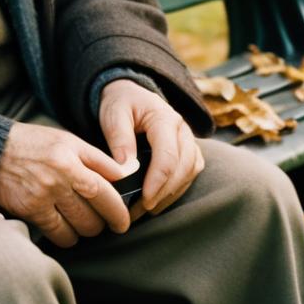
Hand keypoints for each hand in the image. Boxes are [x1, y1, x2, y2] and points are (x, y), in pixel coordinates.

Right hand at [0, 122, 130, 246]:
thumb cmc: (33, 145)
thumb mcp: (66, 140)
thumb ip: (96, 159)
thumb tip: (127, 174)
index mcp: (72, 151)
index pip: (109, 183)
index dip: (120, 206)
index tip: (123, 217)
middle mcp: (61, 172)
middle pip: (100, 208)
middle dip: (108, 220)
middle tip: (106, 221)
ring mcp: (46, 192)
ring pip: (84, 225)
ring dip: (87, 228)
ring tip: (82, 222)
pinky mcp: (32, 210)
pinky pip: (62, 236)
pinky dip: (68, 236)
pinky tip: (64, 227)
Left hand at [98, 79, 203, 220]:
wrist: (128, 94)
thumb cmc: (120, 103)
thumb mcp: (113, 113)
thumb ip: (119, 137)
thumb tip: (126, 168)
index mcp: (164, 117)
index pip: (168, 154)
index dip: (158, 180)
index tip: (144, 199)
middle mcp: (182, 129)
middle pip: (183, 166)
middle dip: (165, 191)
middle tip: (143, 209)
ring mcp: (187, 140)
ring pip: (190, 172)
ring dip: (172, 193)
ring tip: (148, 209)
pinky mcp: (187, 150)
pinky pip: (190, 173)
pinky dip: (177, 188)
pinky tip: (159, 200)